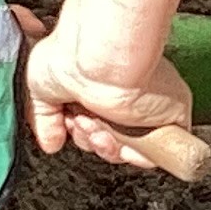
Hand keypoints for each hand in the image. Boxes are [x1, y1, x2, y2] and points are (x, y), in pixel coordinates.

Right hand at [14, 8, 203, 178]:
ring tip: (93, 123)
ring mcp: (149, 108)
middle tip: (82, 122)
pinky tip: (115, 135)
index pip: (96, 123)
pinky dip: (131, 153)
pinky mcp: (170, 118)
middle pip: (110, 141)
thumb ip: (45, 116)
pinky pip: (153, 154)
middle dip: (90, 140)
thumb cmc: (71, 56)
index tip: (69, 122)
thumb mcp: (40, 85)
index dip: (80, 132)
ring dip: (106, 146)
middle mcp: (128, 95)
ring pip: (128, 150)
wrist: (98, 59)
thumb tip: (50, 141)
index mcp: (104, 84)